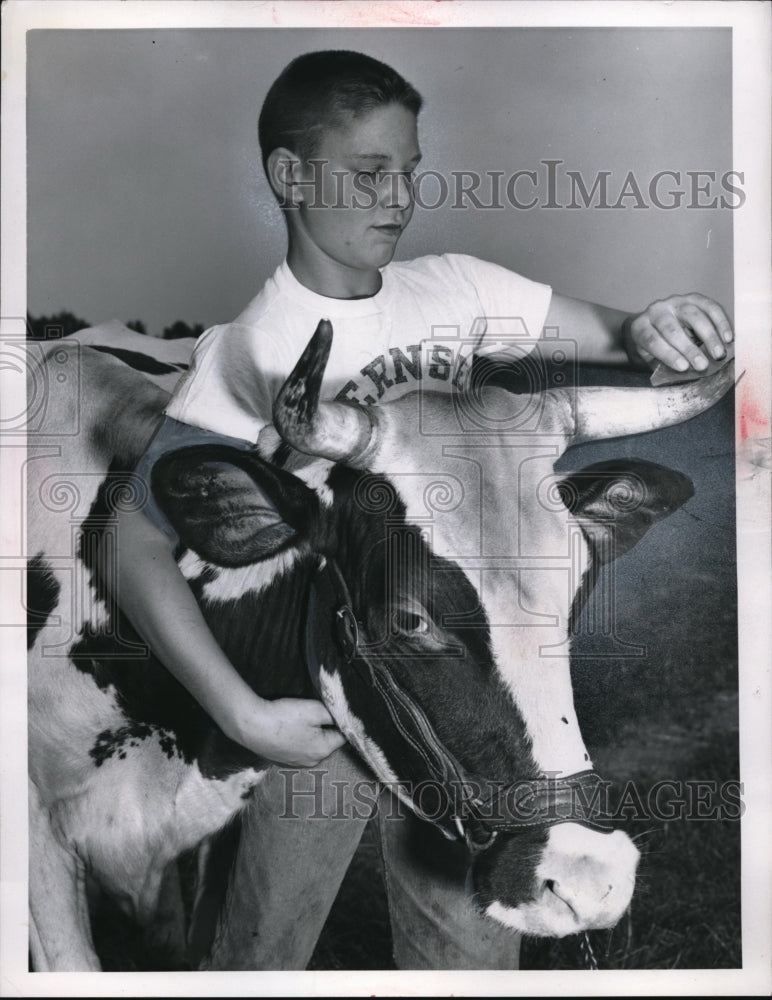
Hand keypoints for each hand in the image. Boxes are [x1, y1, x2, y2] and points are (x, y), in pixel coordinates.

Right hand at [227, 693, 346, 766]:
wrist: (250, 726)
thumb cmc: (284, 717)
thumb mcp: (315, 709)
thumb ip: (334, 714)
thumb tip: (344, 719)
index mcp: (323, 750)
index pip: (343, 736)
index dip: (340, 721)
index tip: (334, 711)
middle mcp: (312, 761)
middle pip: (327, 741)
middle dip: (324, 727)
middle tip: (314, 711)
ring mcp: (296, 763)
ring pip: (312, 744)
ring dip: (310, 733)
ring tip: (298, 718)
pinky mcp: (282, 760)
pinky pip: (297, 748)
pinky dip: (296, 738)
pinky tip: (287, 727)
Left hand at [623, 293, 732, 373]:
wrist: (660, 326)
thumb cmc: (658, 348)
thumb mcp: (654, 359)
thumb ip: (666, 367)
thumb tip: (688, 376)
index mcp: (640, 327)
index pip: (651, 340)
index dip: (668, 354)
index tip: (683, 368)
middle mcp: (656, 311)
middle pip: (671, 328)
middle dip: (688, 348)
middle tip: (702, 365)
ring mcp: (675, 302)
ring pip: (693, 315)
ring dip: (709, 336)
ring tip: (719, 354)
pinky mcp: (694, 298)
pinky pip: (710, 307)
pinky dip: (721, 323)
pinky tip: (728, 338)